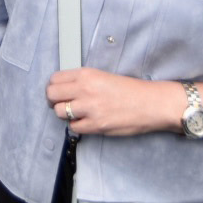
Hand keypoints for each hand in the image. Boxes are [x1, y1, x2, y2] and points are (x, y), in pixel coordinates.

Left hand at [46, 68, 170, 136]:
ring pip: (59, 112)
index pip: (55, 79)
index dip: (54, 86)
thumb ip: (83, 81)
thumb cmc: (132, 90)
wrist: (151, 103)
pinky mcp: (96, 126)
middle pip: (51, 95)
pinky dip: (77, 125)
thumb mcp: (103, 76)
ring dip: (65, 114)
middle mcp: (85, 90)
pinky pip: (73, 128)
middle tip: (61, 102)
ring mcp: (89, 109)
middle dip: (54, 100)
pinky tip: (86, 121)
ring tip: (75, 112)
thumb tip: (65, 88)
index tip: (58, 90)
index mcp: (87, 74)